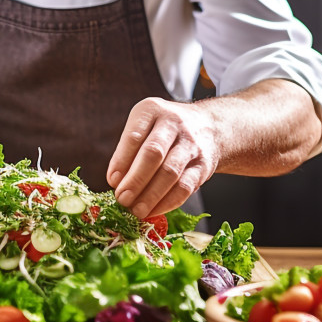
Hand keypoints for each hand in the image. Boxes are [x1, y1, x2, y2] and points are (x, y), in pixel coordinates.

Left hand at [106, 97, 220, 217]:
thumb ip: (129, 150)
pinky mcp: (204, 164)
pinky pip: (185, 187)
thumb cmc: (164, 130)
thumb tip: (116, 181)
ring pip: (170, 172)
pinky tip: (154, 210)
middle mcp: (174, 123)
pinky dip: (168, 202)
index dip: (122, 161)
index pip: (134, 136)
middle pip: (153, 153)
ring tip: (136, 210)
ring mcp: (191, 144)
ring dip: (151, 195)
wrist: (208, 127)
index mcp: (152, 110)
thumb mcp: (144, 127)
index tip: (112, 181)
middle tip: (122, 199)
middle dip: (136, 180)